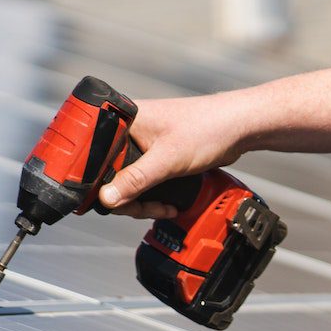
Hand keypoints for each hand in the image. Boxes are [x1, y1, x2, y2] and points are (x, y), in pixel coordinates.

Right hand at [97, 93, 255, 217]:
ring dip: (140, 200)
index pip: (92, 156)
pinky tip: (165, 204)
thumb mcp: (167, 159)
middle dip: (125, 197)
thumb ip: (135, 180)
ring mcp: (141, 143)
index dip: (95, 181)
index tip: (109, 201)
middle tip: (143, 209)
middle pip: (108, 173)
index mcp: (122, 121)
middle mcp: (127, 130)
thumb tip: (106, 198)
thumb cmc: (206, 128)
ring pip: (125, 181)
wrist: (238, 128)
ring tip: (160, 208)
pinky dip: (150, 195)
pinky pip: (142, 180)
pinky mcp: (155, 155)